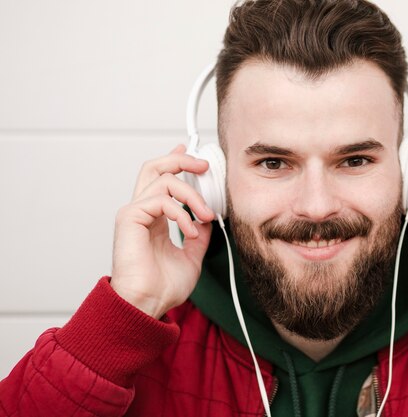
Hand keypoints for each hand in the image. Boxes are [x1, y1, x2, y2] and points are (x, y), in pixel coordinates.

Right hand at [111, 144, 214, 317]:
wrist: (147, 304)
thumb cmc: (162, 287)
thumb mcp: (191, 256)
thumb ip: (198, 235)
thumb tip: (207, 219)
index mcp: (153, 218)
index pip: (162, 180)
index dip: (176, 163)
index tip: (193, 157)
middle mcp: (142, 211)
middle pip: (155, 168)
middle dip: (181, 160)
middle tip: (203, 166)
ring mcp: (134, 213)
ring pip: (164, 180)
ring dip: (192, 195)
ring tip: (206, 216)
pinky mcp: (130, 218)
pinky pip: (160, 200)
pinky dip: (182, 213)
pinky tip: (190, 231)